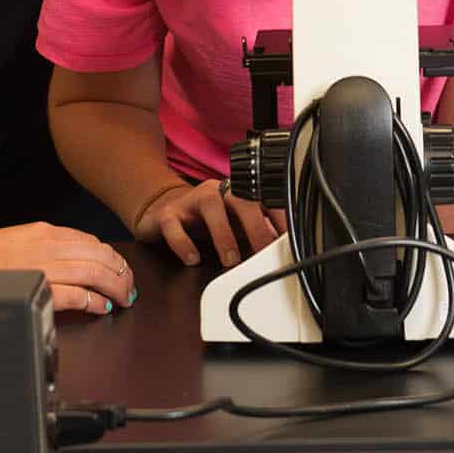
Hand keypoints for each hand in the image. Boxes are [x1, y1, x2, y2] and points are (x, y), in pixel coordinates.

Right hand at [0, 222, 135, 315]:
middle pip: (101, 257)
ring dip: (115, 287)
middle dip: (121, 273)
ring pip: (95, 273)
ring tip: (124, 298)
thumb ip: (47, 246)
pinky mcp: (39, 287)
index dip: (112, 257)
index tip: (120, 269)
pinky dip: (94, 301)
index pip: (92, 242)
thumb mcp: (21, 240)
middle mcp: (51, 245)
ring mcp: (46, 266)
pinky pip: (77, 295)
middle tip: (130, 287)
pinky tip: (102, 307)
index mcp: (47, 232)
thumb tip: (74, 260)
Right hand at [132, 179, 279, 267]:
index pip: (265, 199)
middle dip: (255, 226)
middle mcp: (217, 191)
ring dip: (223, 234)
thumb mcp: (234, 225)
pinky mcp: (167, 214)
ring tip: (230, 260)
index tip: (290, 241)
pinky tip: (192, 259)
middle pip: (241, 198)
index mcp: (238, 194)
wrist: (163, 209)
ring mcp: (192, 200)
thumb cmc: (205, 219)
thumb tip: (284, 252)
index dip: (280, 219)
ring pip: (211, 206)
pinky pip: (174, 225)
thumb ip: (256, 234)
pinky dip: (184, 243)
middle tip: (263, 252)